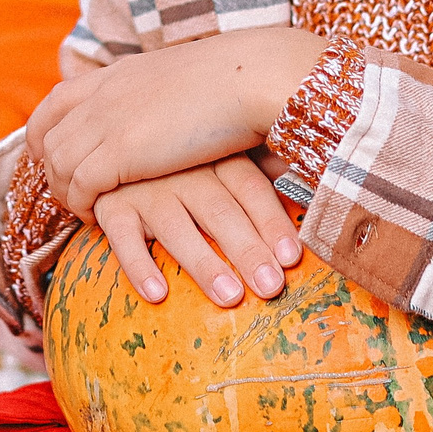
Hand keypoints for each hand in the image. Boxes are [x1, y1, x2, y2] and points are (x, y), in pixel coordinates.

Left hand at [26, 27, 326, 215]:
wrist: (252, 78)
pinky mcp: (120, 153)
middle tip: (65, 193)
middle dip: (49, 168)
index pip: (57, 100)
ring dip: (64, 192)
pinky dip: (80, 205)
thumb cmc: (236, 81)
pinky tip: (96, 218)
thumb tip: (164, 108)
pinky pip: (79, 186)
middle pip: (49, 135)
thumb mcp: (182, 79)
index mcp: (118, 73)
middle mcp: (104, 94)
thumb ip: (159, 94)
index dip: (45, 131)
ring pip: (58, 163)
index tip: (51, 155)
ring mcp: (108, 121)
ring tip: (82, 211)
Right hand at [94, 156, 303, 306]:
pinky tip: (158, 294)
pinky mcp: (111, 205)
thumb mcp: (222, 153)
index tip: (292, 257)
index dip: (272, 222)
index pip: (250, 188)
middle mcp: (181, 169)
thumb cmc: (185, 158)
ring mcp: (144, 187)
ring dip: (204, 264)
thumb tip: (321, 183)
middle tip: (271, 288)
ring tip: (230, 297)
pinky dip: (139, 266)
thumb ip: (263, 170)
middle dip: (247, 251)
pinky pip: (123, 237)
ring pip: (176, 227)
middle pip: (220, 211)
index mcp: (214, 156)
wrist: (114, 133)